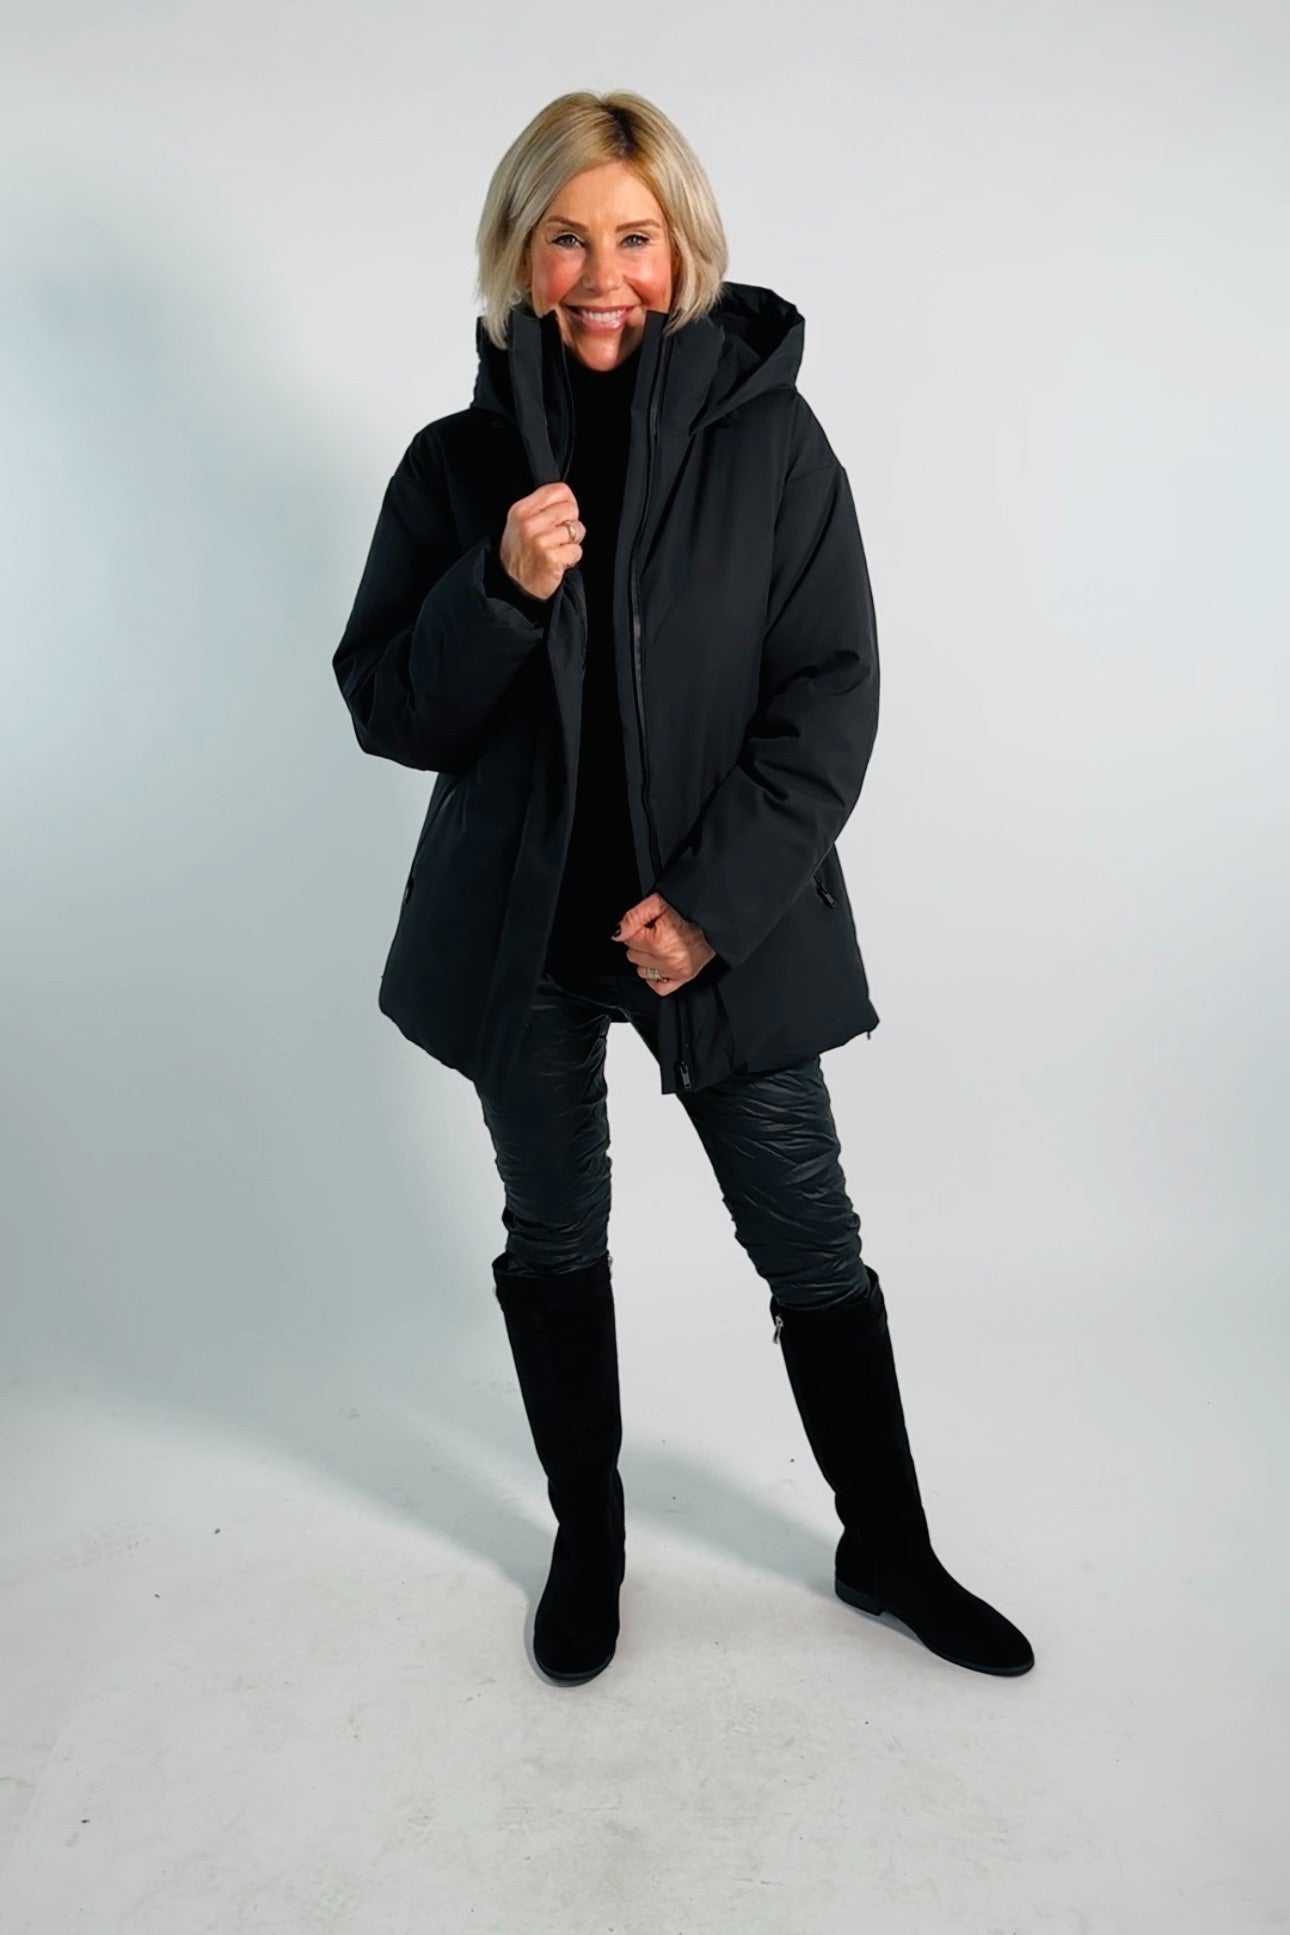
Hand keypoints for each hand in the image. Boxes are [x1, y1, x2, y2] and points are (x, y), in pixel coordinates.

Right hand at [498, 482, 583, 600]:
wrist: (513, 586)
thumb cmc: (520, 555)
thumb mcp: (520, 523)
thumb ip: (540, 508)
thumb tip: (567, 499)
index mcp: (521, 510)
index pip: (559, 490)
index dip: (567, 502)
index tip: (563, 515)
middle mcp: (529, 523)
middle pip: (571, 508)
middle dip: (571, 523)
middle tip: (558, 537)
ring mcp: (540, 541)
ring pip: (577, 530)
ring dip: (572, 543)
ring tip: (557, 550)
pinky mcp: (551, 558)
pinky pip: (576, 551)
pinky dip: (571, 558)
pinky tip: (558, 562)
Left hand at [612, 893, 714, 994]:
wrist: (715, 921)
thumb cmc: (689, 911)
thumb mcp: (658, 903)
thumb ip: (634, 916)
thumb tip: (618, 932)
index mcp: (659, 941)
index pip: (628, 939)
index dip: (634, 928)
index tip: (646, 923)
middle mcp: (667, 960)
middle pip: (633, 955)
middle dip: (639, 942)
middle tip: (653, 932)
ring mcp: (675, 972)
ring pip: (641, 971)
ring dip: (646, 958)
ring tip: (659, 946)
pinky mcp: (683, 978)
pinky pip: (658, 986)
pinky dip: (654, 976)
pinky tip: (658, 964)